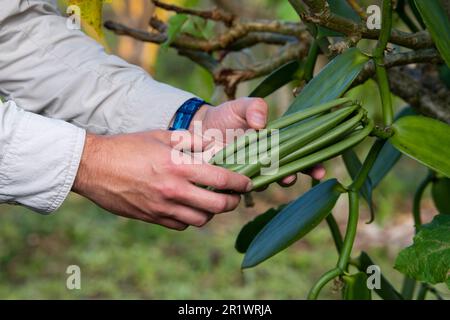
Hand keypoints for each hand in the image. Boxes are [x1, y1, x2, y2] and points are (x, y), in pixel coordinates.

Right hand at [72, 131, 251, 229]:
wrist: (94, 166)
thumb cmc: (128, 146)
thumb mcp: (161, 135)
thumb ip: (191, 141)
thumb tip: (215, 145)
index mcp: (179, 166)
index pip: (221, 179)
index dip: (240, 183)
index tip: (247, 182)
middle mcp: (174, 190)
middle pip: (217, 206)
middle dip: (232, 202)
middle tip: (235, 196)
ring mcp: (163, 207)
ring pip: (201, 220)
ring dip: (212, 213)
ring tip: (212, 202)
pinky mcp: (152, 217)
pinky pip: (180, 225)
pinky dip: (191, 219)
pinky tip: (189, 208)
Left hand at [190, 97, 325, 184]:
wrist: (201, 129)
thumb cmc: (226, 116)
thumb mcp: (241, 106)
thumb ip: (254, 107)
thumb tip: (261, 124)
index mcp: (276, 143)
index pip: (300, 155)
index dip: (313, 165)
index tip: (320, 172)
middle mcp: (267, 161)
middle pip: (287, 172)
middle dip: (292, 176)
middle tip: (291, 177)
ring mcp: (251, 172)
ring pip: (265, 182)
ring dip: (265, 182)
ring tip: (263, 177)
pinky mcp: (233, 180)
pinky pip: (242, 186)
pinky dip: (243, 185)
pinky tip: (241, 183)